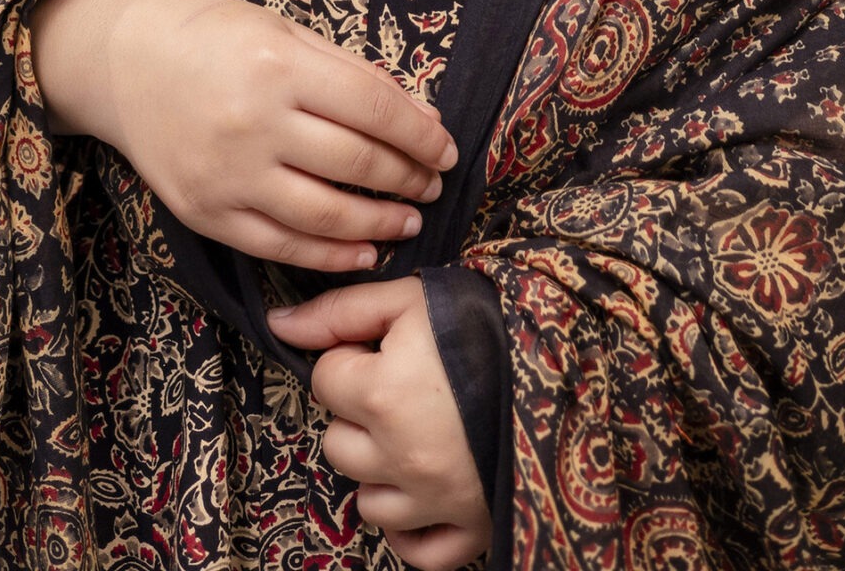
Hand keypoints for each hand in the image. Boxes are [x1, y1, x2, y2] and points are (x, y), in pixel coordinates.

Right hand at [30, 0, 457, 270]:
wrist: (122, 63)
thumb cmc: (212, 36)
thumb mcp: (282, 32)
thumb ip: (349, 73)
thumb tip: (418, 117)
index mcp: (279, 67)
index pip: (373, 108)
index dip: (420, 134)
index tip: (447, 148)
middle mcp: (254, 124)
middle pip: (356, 163)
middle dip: (409, 178)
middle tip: (434, 183)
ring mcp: (228, 175)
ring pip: (326, 217)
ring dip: (380, 222)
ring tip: (410, 217)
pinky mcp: (207, 214)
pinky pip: (280, 247)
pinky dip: (330, 256)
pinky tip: (363, 250)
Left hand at [271, 278, 492, 569]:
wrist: (566, 361)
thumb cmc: (486, 321)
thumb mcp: (411, 298)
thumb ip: (340, 311)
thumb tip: (277, 325)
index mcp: (381, 395)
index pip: (325, 378)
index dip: (351, 357)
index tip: (385, 348)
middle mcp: (399, 457)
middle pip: (337, 441)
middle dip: (358, 413)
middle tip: (402, 387)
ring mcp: (433, 501)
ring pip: (367, 498)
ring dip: (380, 468)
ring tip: (418, 430)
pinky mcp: (468, 528)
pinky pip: (416, 550)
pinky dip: (412, 527)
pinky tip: (424, 491)